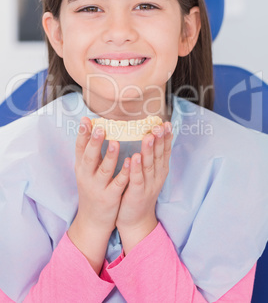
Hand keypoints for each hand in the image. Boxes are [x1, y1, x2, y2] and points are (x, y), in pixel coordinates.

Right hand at [68, 117, 129, 272]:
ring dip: (110, 156)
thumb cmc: (92, 188)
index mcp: (81, 167)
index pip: (79, 148)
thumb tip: (93, 126)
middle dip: (94, 142)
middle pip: (89, 157)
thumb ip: (90, 152)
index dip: (82, 134)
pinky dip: (124, 173)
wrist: (92, 220)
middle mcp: (86, 176)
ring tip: (115, 142)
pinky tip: (131, 162)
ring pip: (104, 170)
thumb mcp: (86, 171)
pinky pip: (118, 183)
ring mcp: (98, 187)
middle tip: (99, 128)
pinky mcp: (110, 197)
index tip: (85, 120)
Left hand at [116, 122, 172, 253]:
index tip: (166, 123)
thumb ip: (149, 156)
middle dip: (160, 139)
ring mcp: (148, 185)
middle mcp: (157, 176)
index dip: (166, 137)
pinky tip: (133, 158)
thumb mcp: (148, 173)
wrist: (136, 220)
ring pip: (149, 165)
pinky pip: (137, 179)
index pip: (164, 150)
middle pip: (159, 155)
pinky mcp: (137, 194)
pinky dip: (136, 168)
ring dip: (149, 150)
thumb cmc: (139, 192)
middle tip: (159, 125)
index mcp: (159, 170)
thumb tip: (149, 135)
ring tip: (148, 136)